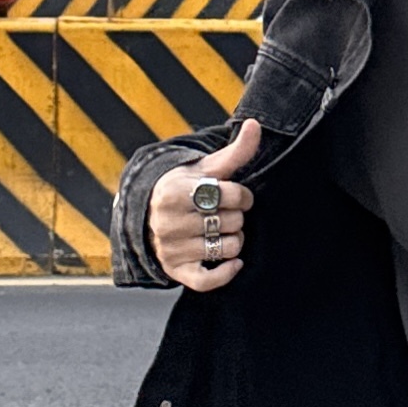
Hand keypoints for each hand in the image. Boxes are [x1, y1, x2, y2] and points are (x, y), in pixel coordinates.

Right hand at [149, 117, 261, 290]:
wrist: (151, 214)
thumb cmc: (188, 188)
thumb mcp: (208, 168)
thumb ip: (236, 151)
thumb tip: (256, 125)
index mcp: (176, 192)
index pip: (232, 195)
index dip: (243, 196)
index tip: (235, 195)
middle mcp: (169, 221)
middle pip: (232, 222)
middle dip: (237, 217)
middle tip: (225, 214)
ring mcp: (171, 248)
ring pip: (227, 248)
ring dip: (235, 241)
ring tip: (224, 231)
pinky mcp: (176, 271)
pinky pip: (209, 281)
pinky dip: (227, 272)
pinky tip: (234, 262)